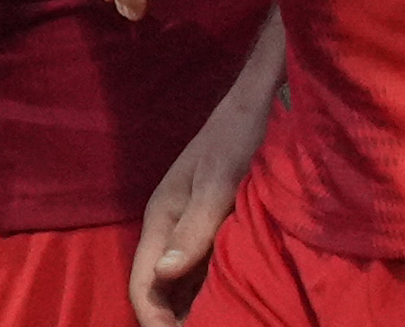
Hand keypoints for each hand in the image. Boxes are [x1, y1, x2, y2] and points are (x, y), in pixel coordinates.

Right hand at [131, 15, 279, 326]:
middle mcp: (170, 227)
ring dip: (198, 306)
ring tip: (231, 320)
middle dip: (179, 319)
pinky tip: (238, 300)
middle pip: (161, 290)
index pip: (143, 285)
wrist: (261, 99)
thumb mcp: (220, 179)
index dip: (158, 322)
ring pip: (185, 283)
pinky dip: (216, 288)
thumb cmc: (240, 135)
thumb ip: (194, 227)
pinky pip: (207, 268)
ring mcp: (192, 226)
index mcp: (161, 217)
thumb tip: (164, 274)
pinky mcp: (214, 224)